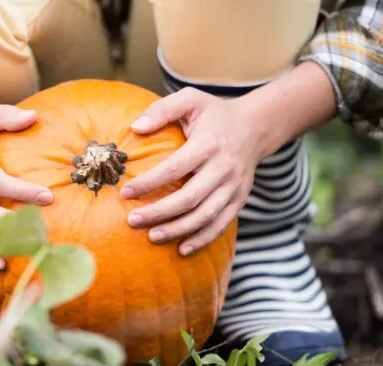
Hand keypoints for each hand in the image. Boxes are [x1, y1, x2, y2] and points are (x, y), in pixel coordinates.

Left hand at [120, 87, 275, 255]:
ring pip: (205, 216)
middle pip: (189, 198)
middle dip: (159, 213)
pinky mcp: (239, 200)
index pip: (174, 168)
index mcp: (208, 145)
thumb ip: (162, 109)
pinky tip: (182, 249)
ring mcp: (234, 187)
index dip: (149, 182)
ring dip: (178, 230)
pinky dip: (202, 239)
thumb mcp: (190, 99)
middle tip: (132, 221)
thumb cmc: (215, 114)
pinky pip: (221, 224)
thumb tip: (135, 127)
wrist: (256, 126)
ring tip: (152, 237)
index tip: (125, 192)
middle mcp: (223, 168)